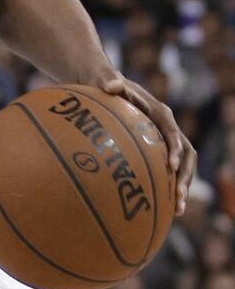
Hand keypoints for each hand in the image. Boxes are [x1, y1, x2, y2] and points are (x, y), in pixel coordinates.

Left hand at [92, 71, 196, 214]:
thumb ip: (107, 79)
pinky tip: (162, 209)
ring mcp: (163, 139)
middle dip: (185, 175)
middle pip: (186, 153)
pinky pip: (167, 171)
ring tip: (177, 210)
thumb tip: (112, 84)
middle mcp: (166, 127)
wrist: (102, 86)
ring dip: (182, 186)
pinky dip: (167, 187)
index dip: (175, 149)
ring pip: (182, 165)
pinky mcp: (155, 149)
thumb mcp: (103, 78)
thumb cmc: (102, 83)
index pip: (172, 131)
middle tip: (177, 196)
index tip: (171, 167)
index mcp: (159, 112)